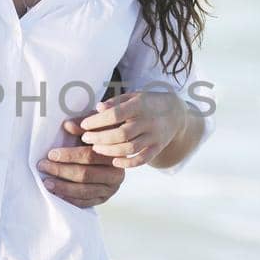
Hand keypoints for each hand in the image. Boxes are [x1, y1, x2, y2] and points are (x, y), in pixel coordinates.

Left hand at [36, 118, 127, 207]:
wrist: (110, 158)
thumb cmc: (98, 141)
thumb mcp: (93, 131)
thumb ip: (82, 127)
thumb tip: (67, 125)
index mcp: (114, 155)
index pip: (89, 156)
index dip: (69, 155)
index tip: (51, 154)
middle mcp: (116, 174)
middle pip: (85, 175)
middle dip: (61, 171)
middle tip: (43, 166)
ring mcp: (111, 189)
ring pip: (84, 191)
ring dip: (63, 187)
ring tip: (46, 183)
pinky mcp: (104, 199)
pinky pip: (86, 203)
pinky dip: (70, 199)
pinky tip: (57, 194)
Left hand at [74, 86, 188, 169]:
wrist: (176, 113)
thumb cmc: (146, 104)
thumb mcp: (132, 97)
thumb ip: (114, 102)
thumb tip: (97, 108)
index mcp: (139, 105)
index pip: (115, 114)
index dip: (97, 121)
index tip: (84, 125)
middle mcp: (148, 121)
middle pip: (121, 134)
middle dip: (100, 138)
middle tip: (86, 139)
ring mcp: (154, 136)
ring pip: (130, 148)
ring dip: (110, 151)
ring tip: (96, 148)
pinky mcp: (158, 148)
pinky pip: (142, 160)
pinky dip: (128, 163)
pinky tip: (114, 161)